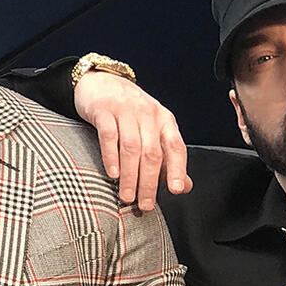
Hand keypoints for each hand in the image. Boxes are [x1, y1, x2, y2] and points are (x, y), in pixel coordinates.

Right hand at [73, 71, 191, 210]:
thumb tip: (184, 187)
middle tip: (145, 204)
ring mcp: (125, 110)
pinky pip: (109, 135)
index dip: (177, 169)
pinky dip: (111, 156)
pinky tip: (112, 174)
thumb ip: (167, 159)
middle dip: (150, 182)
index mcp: (164, 120)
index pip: (176, 146)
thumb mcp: (152, 130)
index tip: (175, 190)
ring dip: (130, 175)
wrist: (101, 81)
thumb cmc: (128, 112)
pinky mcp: (103, 110)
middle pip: (152, 152)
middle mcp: (148, 114)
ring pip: (132, 147)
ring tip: (126, 197)